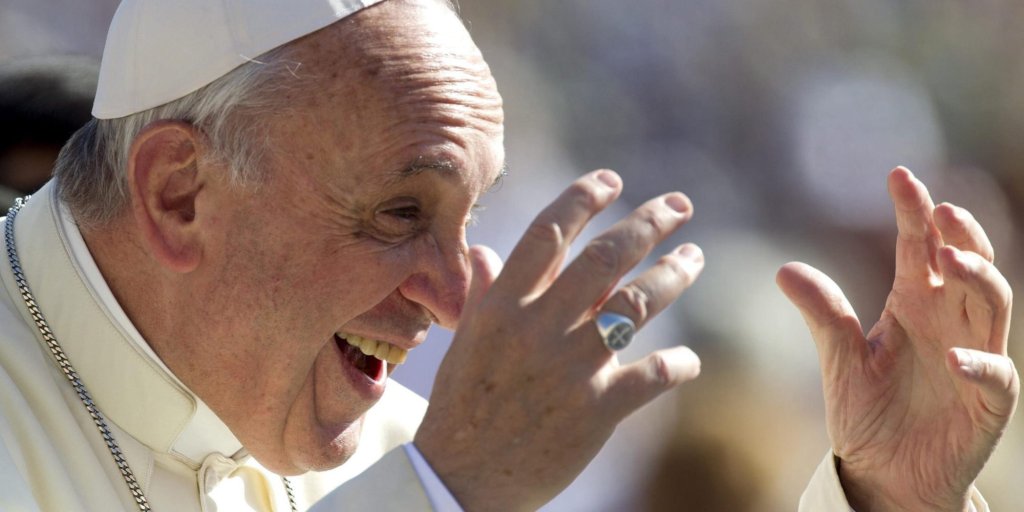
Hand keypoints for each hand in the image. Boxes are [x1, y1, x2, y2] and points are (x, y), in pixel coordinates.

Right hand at [414, 169, 703, 510]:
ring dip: (673, 274)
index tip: (612, 179)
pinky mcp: (596, 410)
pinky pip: (652, 375)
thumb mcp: (465, 343)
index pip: (549, 234)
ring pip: (636, 304)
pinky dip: (678, 364)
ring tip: (694, 258)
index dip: (583, 198)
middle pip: (605, 258)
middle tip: (680, 205)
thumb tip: (486, 251)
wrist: (462, 478)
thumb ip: (483, 293)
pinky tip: (689, 360)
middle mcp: (538, 327)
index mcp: (503, 306)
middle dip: (649, 223)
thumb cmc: (462, 406)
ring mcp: (570, 368)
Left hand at [777, 167, 1017, 511]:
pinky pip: (995, 374)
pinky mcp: (987, 400)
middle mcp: (949, 322)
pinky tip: (953, 357)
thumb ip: (823, 315)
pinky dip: (979, 363)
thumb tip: (784, 268)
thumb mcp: (840, 360)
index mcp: (914, 304)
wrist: (885, 475)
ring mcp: (974, 356)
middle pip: (967, 263)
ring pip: (993, 303)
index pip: (918, 248)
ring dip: (977, 278)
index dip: (914, 211)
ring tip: (950, 260)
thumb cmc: (868, 413)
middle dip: (959, 232)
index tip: (899, 175)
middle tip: (941, 208)